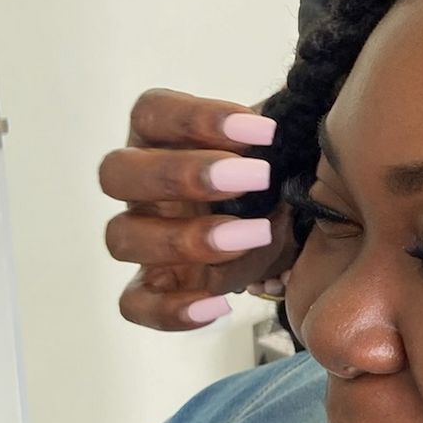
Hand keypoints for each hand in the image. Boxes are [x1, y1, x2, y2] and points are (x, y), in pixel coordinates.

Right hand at [99, 90, 297, 331]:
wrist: (288, 228)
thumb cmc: (275, 175)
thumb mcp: (282, 146)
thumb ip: (283, 126)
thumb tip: (303, 112)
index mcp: (162, 137)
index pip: (151, 113)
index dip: (199, 118)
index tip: (265, 132)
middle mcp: (140, 186)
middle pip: (118, 172)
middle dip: (186, 174)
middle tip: (257, 178)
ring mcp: (140, 237)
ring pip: (121, 237)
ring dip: (186, 239)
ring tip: (255, 236)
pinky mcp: (152, 287)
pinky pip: (135, 305)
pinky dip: (171, 310)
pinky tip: (220, 305)